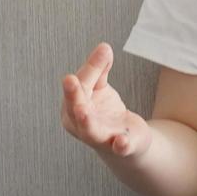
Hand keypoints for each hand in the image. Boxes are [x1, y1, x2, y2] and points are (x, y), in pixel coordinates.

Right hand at [59, 43, 149, 159]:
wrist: (126, 141)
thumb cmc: (105, 113)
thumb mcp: (100, 88)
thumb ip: (99, 69)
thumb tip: (104, 47)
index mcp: (72, 109)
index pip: (79, 86)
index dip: (90, 70)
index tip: (104, 51)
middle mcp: (81, 126)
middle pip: (75, 109)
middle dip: (73, 95)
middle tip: (70, 80)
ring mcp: (100, 139)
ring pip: (90, 131)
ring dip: (86, 122)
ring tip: (83, 112)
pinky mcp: (122, 147)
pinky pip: (119, 148)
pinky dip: (120, 145)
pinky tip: (122, 141)